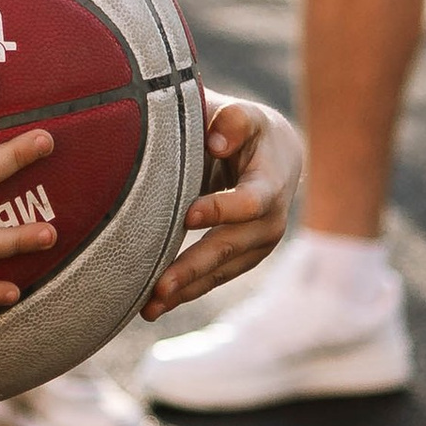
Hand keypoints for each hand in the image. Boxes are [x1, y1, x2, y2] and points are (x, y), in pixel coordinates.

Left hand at [141, 92, 300, 317]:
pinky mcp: (243, 260)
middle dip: (193, 268)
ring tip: (148, 308)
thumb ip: (234, 120)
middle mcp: (269, 222)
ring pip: (220, 272)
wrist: (277, 157)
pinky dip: (186, 291)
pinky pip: (214, 279)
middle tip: (159, 287)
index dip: (221, 209)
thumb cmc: (249, 131)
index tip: (188, 215)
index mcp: (270, 184)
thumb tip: (216, 140)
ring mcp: (257, 247)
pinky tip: (154, 305)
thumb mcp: (245, 117)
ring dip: (185, 291)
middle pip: (229, 248)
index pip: (250, 202)